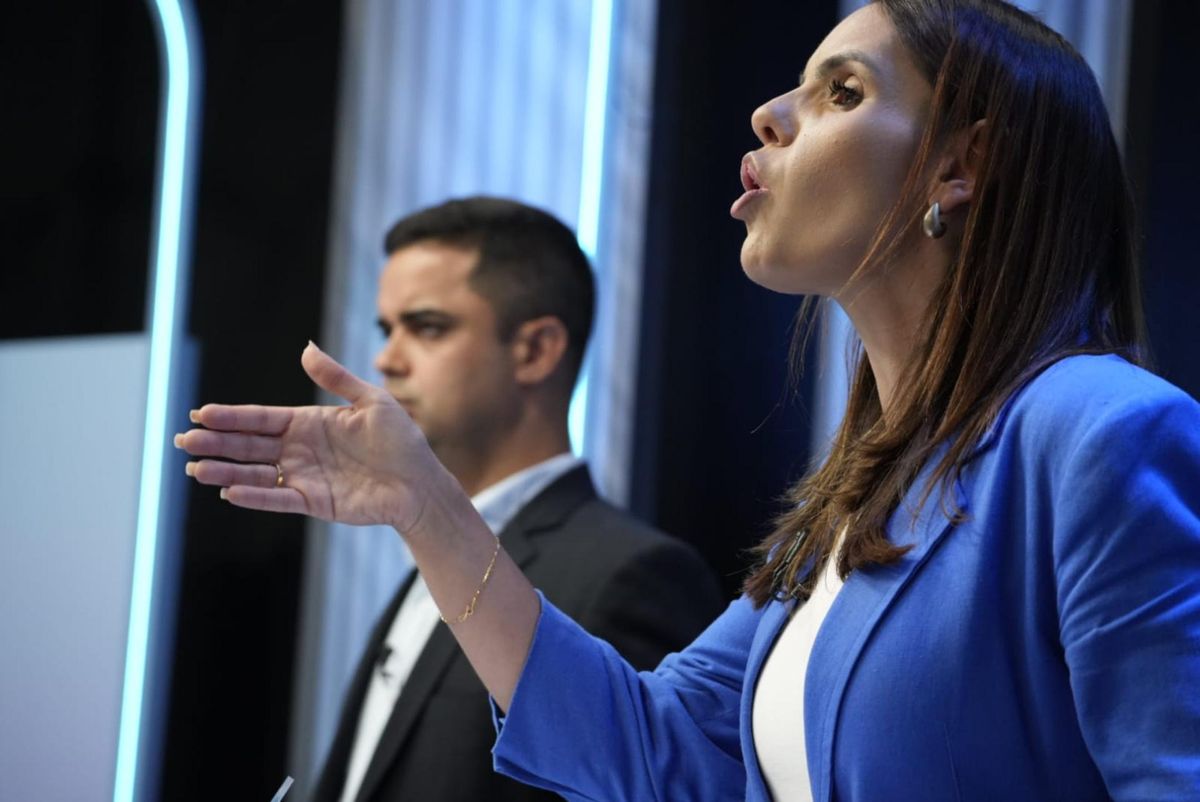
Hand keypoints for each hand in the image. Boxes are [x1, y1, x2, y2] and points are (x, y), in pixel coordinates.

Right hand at [177, 342, 444, 531]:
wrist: (420, 483)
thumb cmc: (401, 440)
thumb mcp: (372, 401)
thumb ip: (336, 378)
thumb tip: (306, 347)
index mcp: (310, 423)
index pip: (262, 418)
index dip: (232, 416)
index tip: (202, 413)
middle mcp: (301, 450)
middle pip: (250, 445)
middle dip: (217, 442)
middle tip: (183, 440)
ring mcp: (305, 477)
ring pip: (256, 473)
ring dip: (226, 471)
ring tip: (196, 468)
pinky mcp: (314, 502)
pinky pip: (278, 498)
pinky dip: (255, 496)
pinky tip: (229, 492)